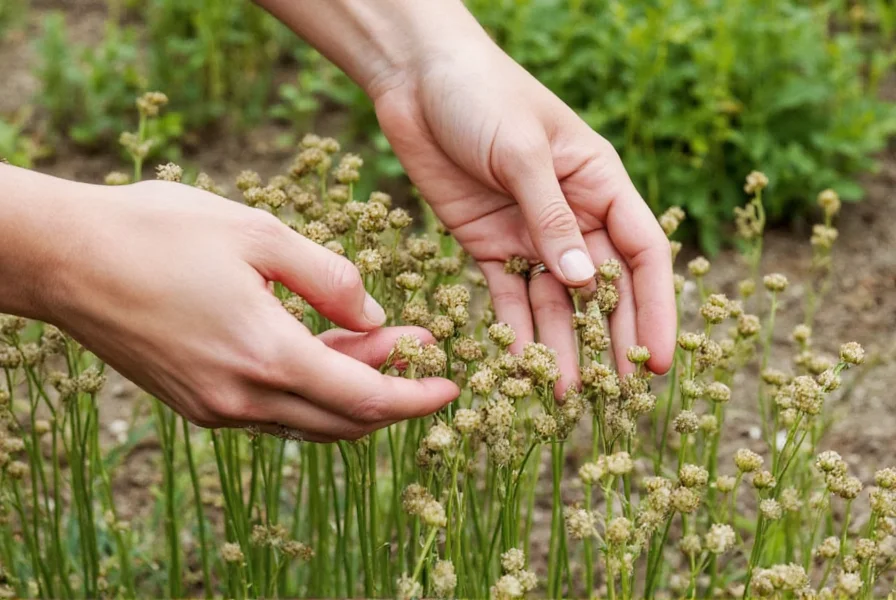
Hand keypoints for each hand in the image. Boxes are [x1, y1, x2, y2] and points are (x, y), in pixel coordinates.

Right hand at [45, 181, 457, 440]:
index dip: (417, 397)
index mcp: (266, 357)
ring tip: (378, 339)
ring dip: (352, 387)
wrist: (65, 257)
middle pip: (344, 420)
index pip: (367, 400)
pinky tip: (322, 347)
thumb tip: (379, 317)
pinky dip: (311, 388)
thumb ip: (333, 280)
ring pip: (309, 418)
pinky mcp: (196, 402)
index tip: (452, 386)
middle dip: (392, 391)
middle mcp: (243, 399)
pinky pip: (274, 410)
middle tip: (420, 348)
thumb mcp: (261, 234)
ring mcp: (215, 407)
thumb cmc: (160, 231)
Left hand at [373, 36, 675, 390]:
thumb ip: (551, 217)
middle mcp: (572, 214)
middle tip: (618, 396)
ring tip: (565, 395)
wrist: (415, 79)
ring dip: (561, 347)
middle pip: (603, 288)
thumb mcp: (522, 151)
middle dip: (612, 340)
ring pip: (554, 302)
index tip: (658, 359)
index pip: (642, 253)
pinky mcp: (487, 244)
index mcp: (599, 183)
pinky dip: (514, 330)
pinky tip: (521, 366)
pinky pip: (507, 296)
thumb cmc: (482, 94)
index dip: (655, 307)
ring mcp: (529, 234)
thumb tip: (586, 283)